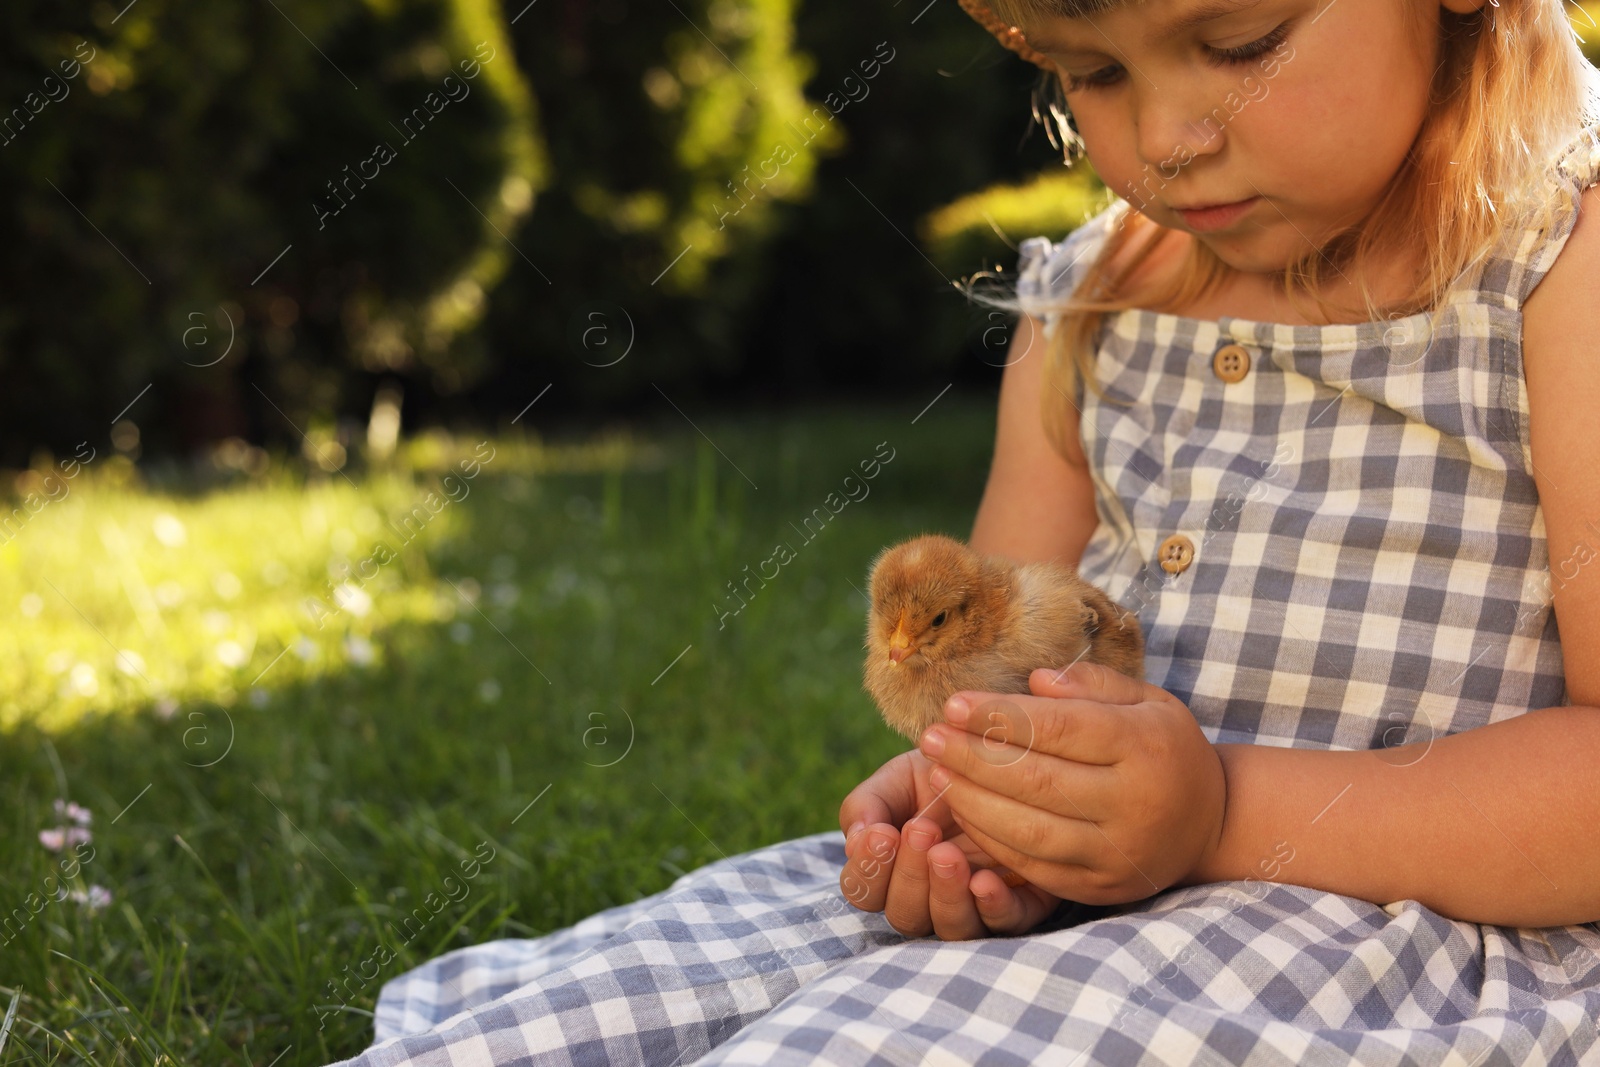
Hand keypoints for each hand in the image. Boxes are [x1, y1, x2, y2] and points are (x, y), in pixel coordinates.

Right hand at [839, 750, 1061, 938]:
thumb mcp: (897, 778)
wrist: (999, 756)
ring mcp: (972, 907)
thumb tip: (853, 844)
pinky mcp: (1017, 905)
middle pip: (904, 916)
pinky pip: (1004, 924)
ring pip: (950, 927)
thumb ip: (866, 806)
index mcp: (890, 872)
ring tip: (948, 853)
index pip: (864, 891)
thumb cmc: (940, 770)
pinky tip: (985, 881)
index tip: (882, 834)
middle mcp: (927, 898)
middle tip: (921, 830)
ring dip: (945, 894)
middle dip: (909, 876)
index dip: (868, 870)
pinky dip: (993, 907)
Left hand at [916, 661, 1225, 905]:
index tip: (954, 704)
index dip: (1000, 716)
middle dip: (974, 758)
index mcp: (1145, 746)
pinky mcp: (1099, 887)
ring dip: (973, 802)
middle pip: (1037, 780)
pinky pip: (1033, 867)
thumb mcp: (1147, 700)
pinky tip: (963, 812)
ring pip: (1029, 831)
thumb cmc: (1165, 748)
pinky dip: (990, 841)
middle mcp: (1134, 803)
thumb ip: (1094, 684)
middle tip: (929, 738)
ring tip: (937, 773)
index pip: (1059, 728)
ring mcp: (1116, 852)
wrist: (1211, 824)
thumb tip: (1035, 681)